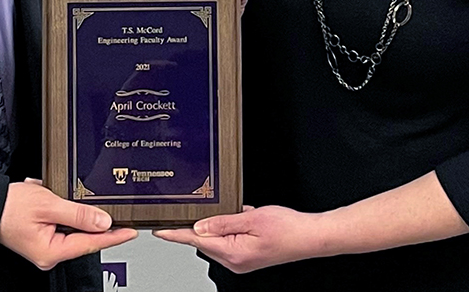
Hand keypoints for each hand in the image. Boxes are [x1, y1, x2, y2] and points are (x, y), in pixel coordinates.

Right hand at [0, 179, 136, 270]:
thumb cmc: (9, 207)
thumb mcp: (48, 204)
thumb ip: (78, 214)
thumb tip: (102, 221)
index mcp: (51, 251)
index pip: (91, 243)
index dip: (114, 236)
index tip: (131, 231)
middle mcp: (49, 253)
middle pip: (83, 237)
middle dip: (96, 221)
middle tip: (115, 210)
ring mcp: (44, 246)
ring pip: (73, 230)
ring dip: (77, 213)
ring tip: (70, 199)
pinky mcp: (41, 237)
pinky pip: (61, 225)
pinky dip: (64, 212)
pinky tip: (58, 200)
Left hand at [154, 206, 323, 273]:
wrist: (311, 236)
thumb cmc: (287, 228)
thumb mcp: (251, 218)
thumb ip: (222, 222)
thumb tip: (199, 226)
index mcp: (233, 253)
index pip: (196, 241)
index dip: (176, 233)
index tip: (158, 230)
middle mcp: (235, 261)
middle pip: (205, 240)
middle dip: (200, 224)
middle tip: (197, 207)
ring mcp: (242, 260)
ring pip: (218, 239)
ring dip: (219, 225)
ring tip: (235, 213)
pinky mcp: (248, 256)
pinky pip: (230, 240)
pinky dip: (230, 228)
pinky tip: (241, 218)